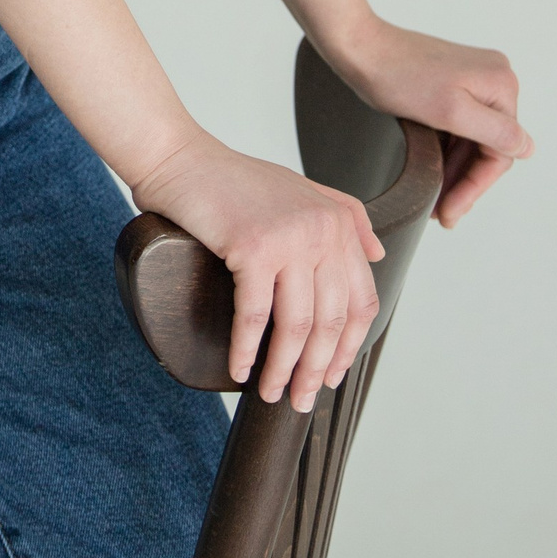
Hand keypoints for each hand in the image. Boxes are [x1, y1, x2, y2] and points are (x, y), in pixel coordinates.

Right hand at [131, 129, 384, 409]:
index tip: (332, 374)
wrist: (179, 159)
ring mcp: (289, 238)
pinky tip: (239, 369)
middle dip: (316, 369)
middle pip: (331, 320)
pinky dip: (246, 350)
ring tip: (270, 393)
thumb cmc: (231, 180)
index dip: (348, 346)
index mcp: (339, 221)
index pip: (361, 300)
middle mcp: (323, 230)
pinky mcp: (253, 248)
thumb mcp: (300, 191)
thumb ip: (346, 217)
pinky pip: (254, 316)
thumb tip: (377, 255)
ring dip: (283, 369)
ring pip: (296, 325)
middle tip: (302, 399)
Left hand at [325, 17, 531, 227]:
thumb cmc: (399, 77)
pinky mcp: (451, 80)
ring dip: (454, 170)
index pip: (502, 152)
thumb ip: (495, 133)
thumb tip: (528, 149)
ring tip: (434, 199)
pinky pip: (458, 124)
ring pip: (471, 138)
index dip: (476, 187)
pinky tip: (431, 170)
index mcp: (501, 84)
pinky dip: (446, 150)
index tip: (450, 213)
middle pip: (487, 145)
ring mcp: (472, 77)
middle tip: (441, 213)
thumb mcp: (451, 112)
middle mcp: (494, 77)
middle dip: (463, 181)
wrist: (358, 45)